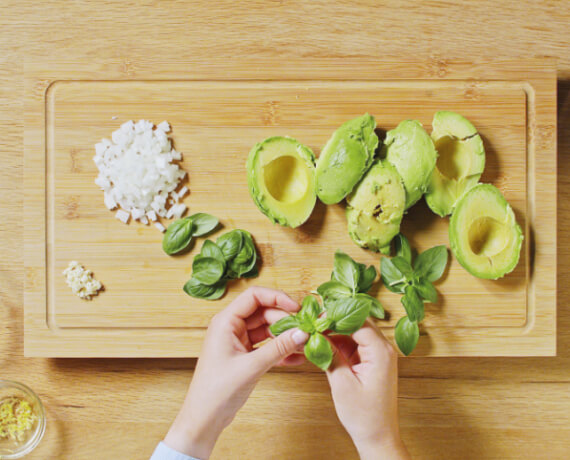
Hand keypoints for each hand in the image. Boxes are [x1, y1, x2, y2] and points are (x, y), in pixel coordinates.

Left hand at [164, 287, 308, 458]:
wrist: (204, 418)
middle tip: (305, 331)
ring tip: (305, 345)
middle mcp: (231, 327)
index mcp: (226, 321)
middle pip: (264, 312)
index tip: (297, 307)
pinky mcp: (245, 354)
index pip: (255, 296)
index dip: (278, 297)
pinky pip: (267, 345)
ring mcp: (238, 340)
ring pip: (268, 329)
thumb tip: (302, 332)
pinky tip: (297, 357)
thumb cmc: (217, 391)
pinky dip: (280, 350)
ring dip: (286, 336)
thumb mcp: (252, 366)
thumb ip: (278, 348)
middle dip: (285, 320)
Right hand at [326, 321, 409, 459]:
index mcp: (381, 352)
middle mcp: (384, 349)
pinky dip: (340, 343)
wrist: (378, 436)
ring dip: (336, 332)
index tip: (316, 317)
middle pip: (358, 323)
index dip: (336, 316)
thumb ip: (330, 355)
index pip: (358, 321)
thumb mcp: (342, 384)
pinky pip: (355, 344)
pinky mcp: (372, 361)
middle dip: (335, 321)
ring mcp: (379, 355)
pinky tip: (324, 345)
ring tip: (316, 333)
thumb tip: (315, 335)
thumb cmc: (364, 415)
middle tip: (314, 322)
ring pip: (355, 332)